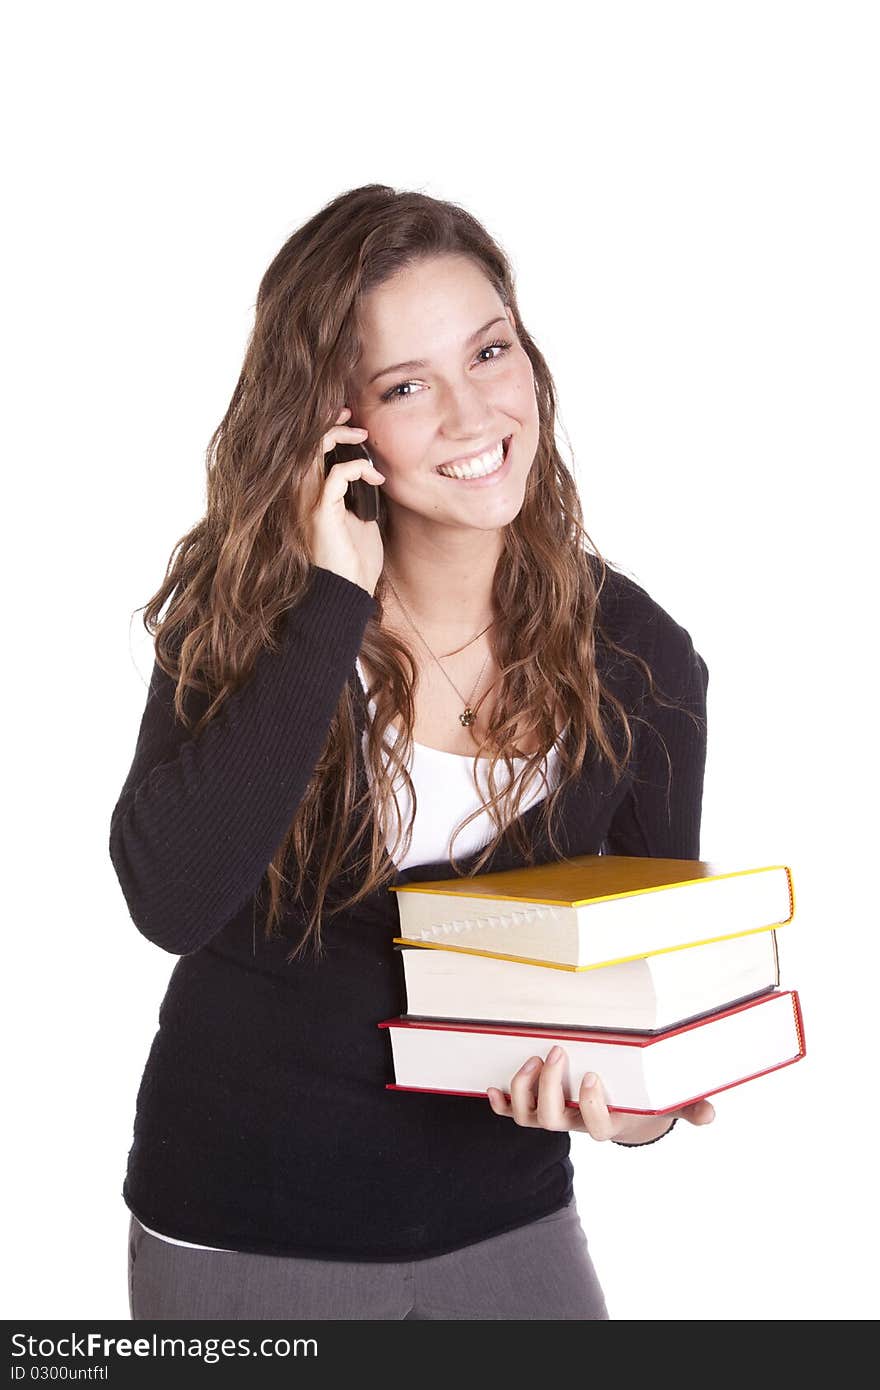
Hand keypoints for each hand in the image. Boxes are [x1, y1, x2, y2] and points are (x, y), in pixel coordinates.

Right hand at [303, 406, 385, 596]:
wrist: (348, 592)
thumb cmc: (354, 560)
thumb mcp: (361, 518)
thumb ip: (359, 493)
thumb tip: (372, 471)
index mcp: (310, 495)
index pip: (309, 451)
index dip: (325, 428)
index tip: (349, 418)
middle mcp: (303, 495)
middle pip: (306, 444)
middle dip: (330, 423)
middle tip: (354, 417)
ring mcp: (308, 502)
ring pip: (314, 451)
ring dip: (340, 436)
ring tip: (362, 435)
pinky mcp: (320, 512)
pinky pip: (336, 475)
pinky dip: (358, 468)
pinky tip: (375, 478)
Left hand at [486, 1045, 714, 1140]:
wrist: (628, 1113)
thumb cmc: (649, 1101)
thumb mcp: (672, 1104)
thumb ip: (690, 1108)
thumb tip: (710, 1114)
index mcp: (608, 1124)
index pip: (594, 1127)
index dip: (589, 1107)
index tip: (591, 1076)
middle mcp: (576, 1124)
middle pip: (552, 1121)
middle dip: (550, 1088)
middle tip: (558, 1051)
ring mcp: (556, 1117)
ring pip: (529, 1118)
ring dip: (524, 1090)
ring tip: (532, 1060)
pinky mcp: (539, 1108)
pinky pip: (514, 1113)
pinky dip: (501, 1104)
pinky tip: (491, 1088)